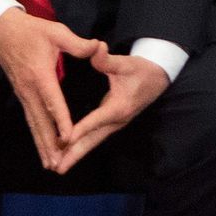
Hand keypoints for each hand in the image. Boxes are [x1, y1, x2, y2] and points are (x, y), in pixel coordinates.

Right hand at [0, 8, 102, 171]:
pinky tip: (42, 147)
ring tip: (49, 164)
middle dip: (49, 143)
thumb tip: (100, 47)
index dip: (61, 120)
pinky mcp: (21, 95)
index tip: (68, 138)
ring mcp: (23, 94)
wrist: (0, 30)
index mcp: (40, 75)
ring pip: (33, 123)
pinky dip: (36, 135)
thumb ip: (78, 43)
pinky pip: (30, 119)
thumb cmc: (30, 30)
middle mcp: (29, 89)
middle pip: (40, 121)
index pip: (53, 101)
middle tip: (57, 163)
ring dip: (41, 145)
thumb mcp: (55, 31)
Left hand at [54, 44, 169, 173]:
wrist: (159, 76)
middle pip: (93, 140)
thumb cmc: (141, 69)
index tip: (65, 140)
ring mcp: (114, 123)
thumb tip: (97, 48)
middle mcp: (116, 119)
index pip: (96, 120)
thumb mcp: (126, 62)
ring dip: (75, 154)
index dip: (80, 129)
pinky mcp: (112, 123)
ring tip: (57, 167)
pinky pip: (94, 138)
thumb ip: (108, 59)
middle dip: (74, 154)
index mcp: (119, 106)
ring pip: (93, 142)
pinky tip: (67, 154)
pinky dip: (80, 147)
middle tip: (56, 167)